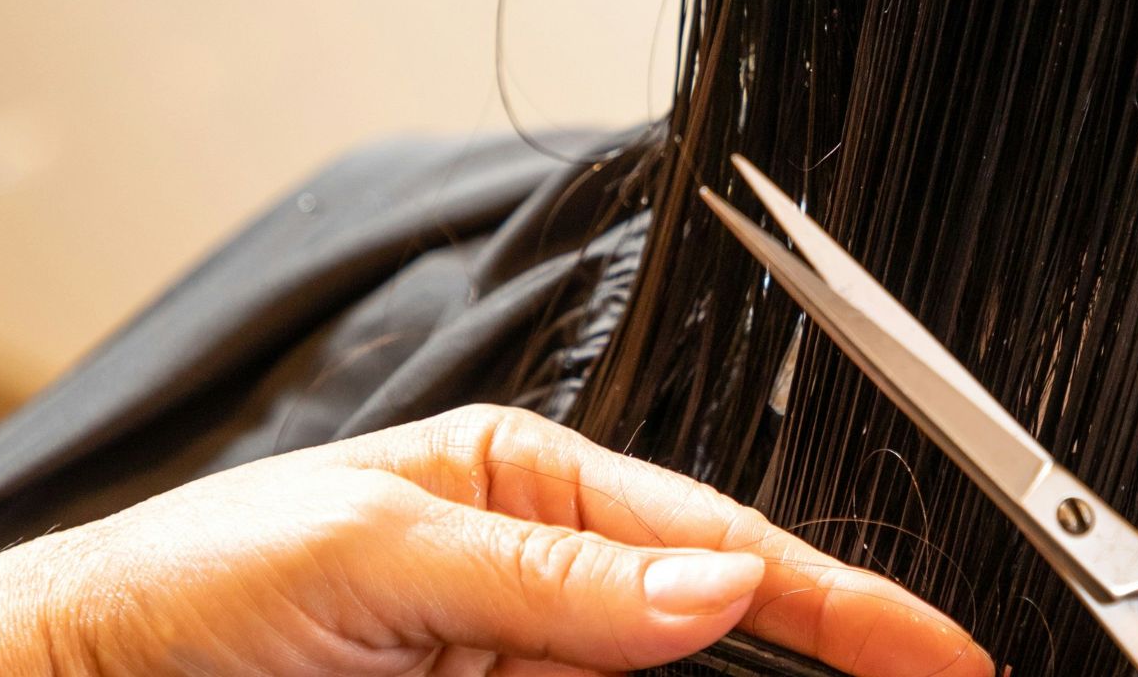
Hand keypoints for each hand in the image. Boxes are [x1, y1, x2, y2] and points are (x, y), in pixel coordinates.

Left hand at [0, 405, 990, 676]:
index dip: (839, 600)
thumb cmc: (201, 575)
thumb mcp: (375, 552)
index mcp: (533, 479)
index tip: (935, 652)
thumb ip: (550, 573)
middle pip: (723, 624)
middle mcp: (548, 573)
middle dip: (826, 659)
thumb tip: (711, 584)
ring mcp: (528, 661)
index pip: (715, 541)